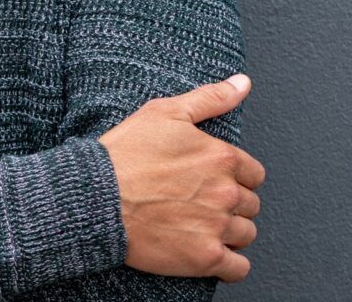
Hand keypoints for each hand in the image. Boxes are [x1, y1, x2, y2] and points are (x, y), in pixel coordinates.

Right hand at [98, 75, 264, 282]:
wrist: (97, 195)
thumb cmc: (126, 152)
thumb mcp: (165, 112)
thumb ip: (211, 98)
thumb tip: (243, 83)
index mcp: (221, 157)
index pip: (253, 173)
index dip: (233, 175)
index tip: (210, 178)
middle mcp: (226, 192)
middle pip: (250, 205)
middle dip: (230, 203)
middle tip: (199, 199)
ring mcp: (217, 227)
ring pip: (245, 234)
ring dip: (229, 231)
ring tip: (198, 222)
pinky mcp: (205, 258)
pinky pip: (239, 269)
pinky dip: (229, 262)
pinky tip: (207, 250)